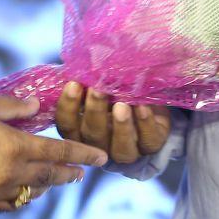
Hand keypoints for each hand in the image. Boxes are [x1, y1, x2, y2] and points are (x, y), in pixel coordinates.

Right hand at [0, 93, 106, 210]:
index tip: (101, 157)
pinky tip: (24, 192)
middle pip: (51, 176)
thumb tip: (36, 106)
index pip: (60, 151)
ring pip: (32, 192)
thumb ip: (14, 106)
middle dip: (69, 173)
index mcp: (16, 148)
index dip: (83, 153)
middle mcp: (13, 174)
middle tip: (82, 172)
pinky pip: (11, 203)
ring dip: (47, 186)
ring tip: (55, 180)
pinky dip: (22, 196)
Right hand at [54, 82, 170, 163]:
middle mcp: (101, 145)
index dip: (68, 107)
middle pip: (93, 135)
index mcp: (81, 131)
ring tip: (121, 105)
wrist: (148, 99)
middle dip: (94, 111)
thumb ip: (87, 83)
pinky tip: (142, 106)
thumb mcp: (99, 87)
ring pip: (120, 148)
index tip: (74, 84)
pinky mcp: (151, 146)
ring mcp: (126, 150)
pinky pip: (148, 140)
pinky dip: (145, 123)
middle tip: (97, 89)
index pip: (67, 124)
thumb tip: (77, 68)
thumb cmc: (114, 90)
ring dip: (120, 126)